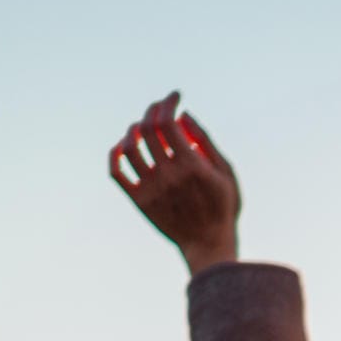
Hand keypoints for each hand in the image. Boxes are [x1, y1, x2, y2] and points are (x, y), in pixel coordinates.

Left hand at [109, 90, 241, 274]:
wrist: (208, 244)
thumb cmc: (222, 206)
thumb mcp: (226, 172)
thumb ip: (206, 142)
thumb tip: (184, 115)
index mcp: (191, 165)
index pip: (168, 122)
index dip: (168, 102)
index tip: (174, 96)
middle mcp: (167, 175)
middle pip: (146, 129)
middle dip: (152, 110)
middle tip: (159, 107)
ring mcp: (150, 189)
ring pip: (128, 147)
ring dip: (133, 130)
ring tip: (142, 127)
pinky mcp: (139, 201)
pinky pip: (116, 172)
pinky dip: (115, 154)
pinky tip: (123, 147)